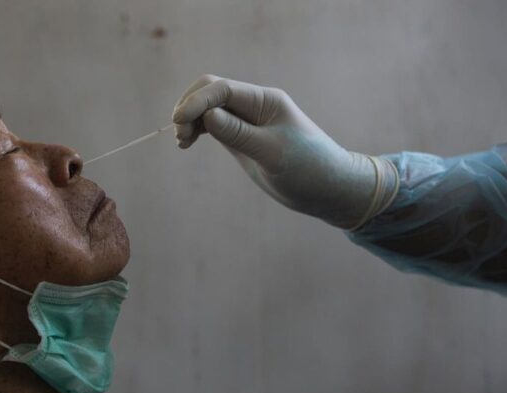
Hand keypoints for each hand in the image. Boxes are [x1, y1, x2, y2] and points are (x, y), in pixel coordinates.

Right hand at [172, 74, 397, 228]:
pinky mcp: (241, 137)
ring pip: (208, 108)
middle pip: (210, 92)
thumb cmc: (308, 169)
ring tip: (182, 142)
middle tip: (180, 135)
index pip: (222, 90)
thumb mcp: (272, 153)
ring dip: (190, 119)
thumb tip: (207, 115)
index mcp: (265, 101)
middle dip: (190, 107)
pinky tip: (187, 143)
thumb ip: (239, 133)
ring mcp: (246, 121)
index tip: (178, 122)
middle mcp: (254, 105)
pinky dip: (197, 129)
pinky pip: (212, 124)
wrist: (328, 188)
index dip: (196, 102)